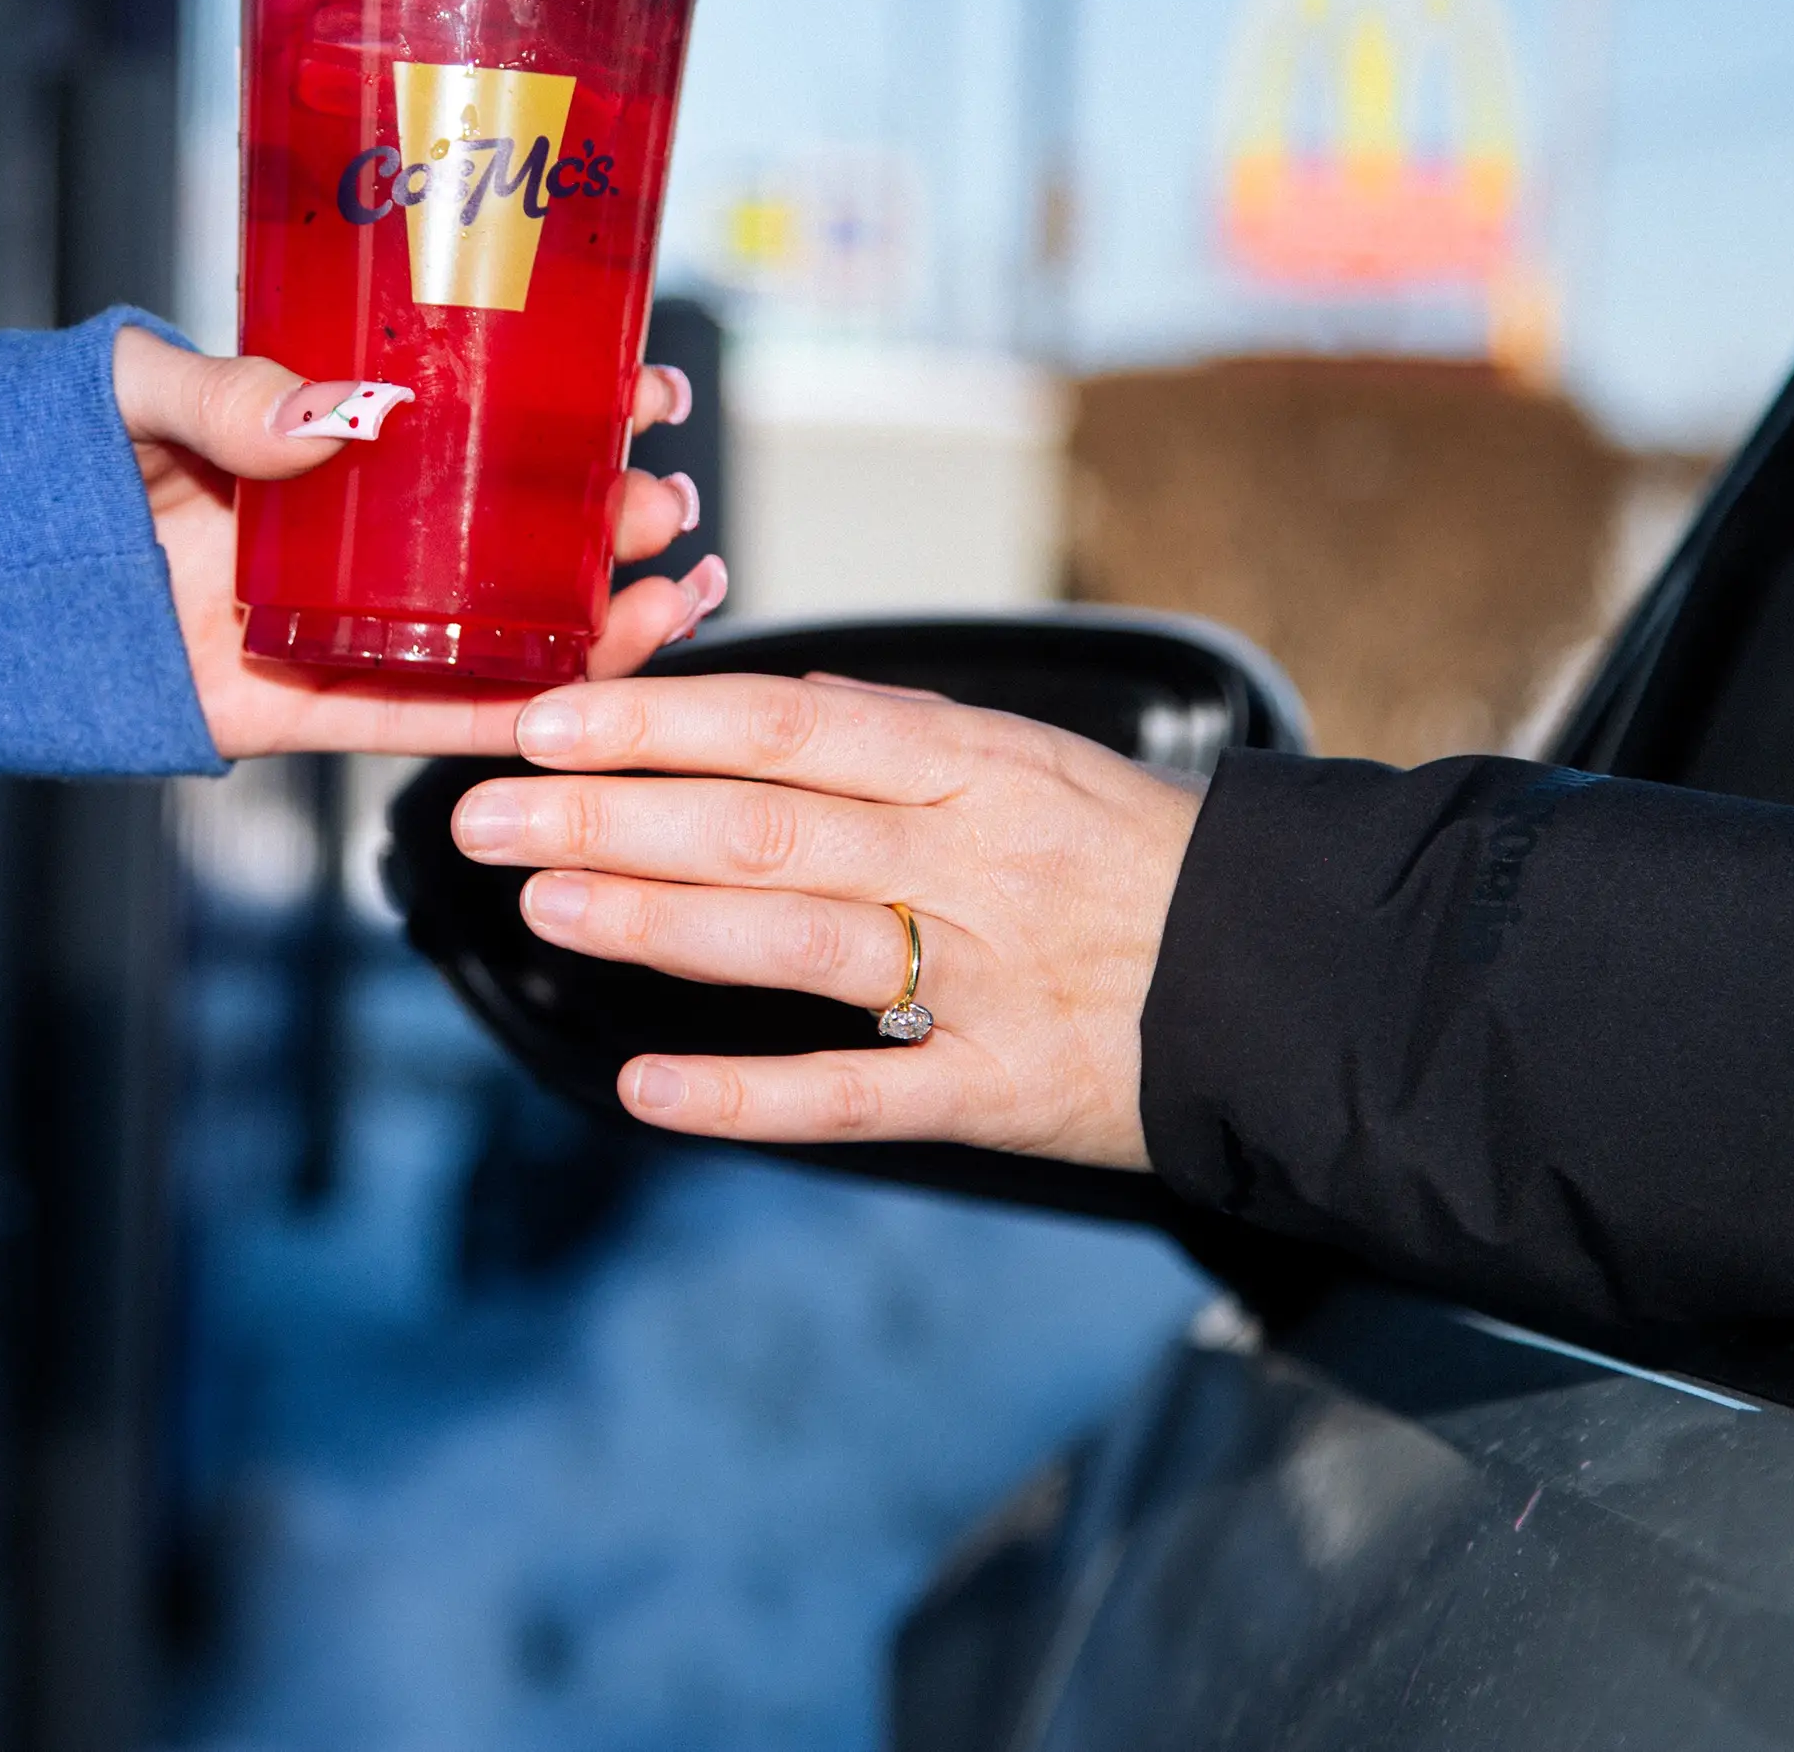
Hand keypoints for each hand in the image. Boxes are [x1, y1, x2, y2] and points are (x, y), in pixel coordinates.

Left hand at [115, 326, 725, 760]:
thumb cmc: (29, 457)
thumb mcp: (134, 387)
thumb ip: (231, 392)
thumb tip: (349, 411)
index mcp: (322, 448)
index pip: (474, 426)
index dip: (571, 412)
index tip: (645, 390)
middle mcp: (343, 539)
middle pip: (507, 538)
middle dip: (608, 521)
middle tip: (666, 499)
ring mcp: (323, 625)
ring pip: (488, 634)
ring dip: (596, 621)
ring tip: (676, 590)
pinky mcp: (287, 709)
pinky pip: (411, 720)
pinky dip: (503, 717)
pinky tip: (592, 699)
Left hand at [445, 672, 1203, 1167]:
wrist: (1308, 985)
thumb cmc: (1150, 863)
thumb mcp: (1041, 765)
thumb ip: (906, 739)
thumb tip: (776, 697)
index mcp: (977, 764)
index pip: (786, 723)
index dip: (655, 721)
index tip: (544, 719)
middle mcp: (972, 861)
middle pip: (759, 828)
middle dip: (607, 819)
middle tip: (486, 816)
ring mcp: (985, 979)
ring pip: (788, 943)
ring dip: (650, 923)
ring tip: (541, 902)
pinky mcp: (1001, 1093)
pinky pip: (856, 1094)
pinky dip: (745, 1097)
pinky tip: (642, 1091)